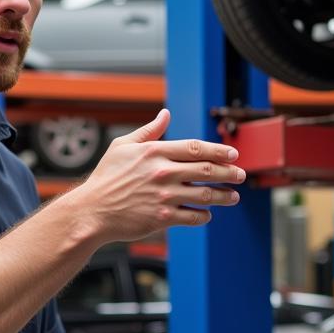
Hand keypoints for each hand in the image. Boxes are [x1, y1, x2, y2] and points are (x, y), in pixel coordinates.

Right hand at [67, 109, 245, 242]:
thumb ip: (149, 131)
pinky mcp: (162, 218)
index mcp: (154, 152)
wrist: (92, 211)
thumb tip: (166, 114)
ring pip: (204, 195)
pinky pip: (192, 216)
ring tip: (234, 197)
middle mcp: (162, 173)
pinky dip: (204, 215)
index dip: (218, 150)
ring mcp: (163, 196)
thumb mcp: (123, 147)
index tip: (233, 154)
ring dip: (224, 196)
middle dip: (228, 173)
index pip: (195, 148)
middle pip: (206, 171)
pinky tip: (208, 213)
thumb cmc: (106, 177)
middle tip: (241, 175)